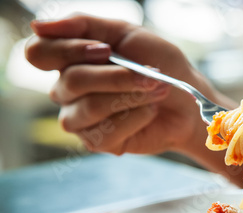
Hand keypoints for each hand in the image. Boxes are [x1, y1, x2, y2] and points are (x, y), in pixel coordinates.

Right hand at [25, 14, 224, 154]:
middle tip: (152, 75)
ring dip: (131, 97)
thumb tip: (38, 24)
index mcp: (69, 60)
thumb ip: (84, 24)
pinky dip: (136, 118)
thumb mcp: (127, 34)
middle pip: (73, 81)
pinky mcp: (96, 142)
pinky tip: (149, 113)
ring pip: (90, 107)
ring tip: (157, 91)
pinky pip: (105, 132)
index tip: (105, 49)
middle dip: (119, 77)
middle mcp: (66, 90)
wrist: (187, 101)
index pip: (38, 53)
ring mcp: (79, 118)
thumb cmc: (160, 66)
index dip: (69, 50)